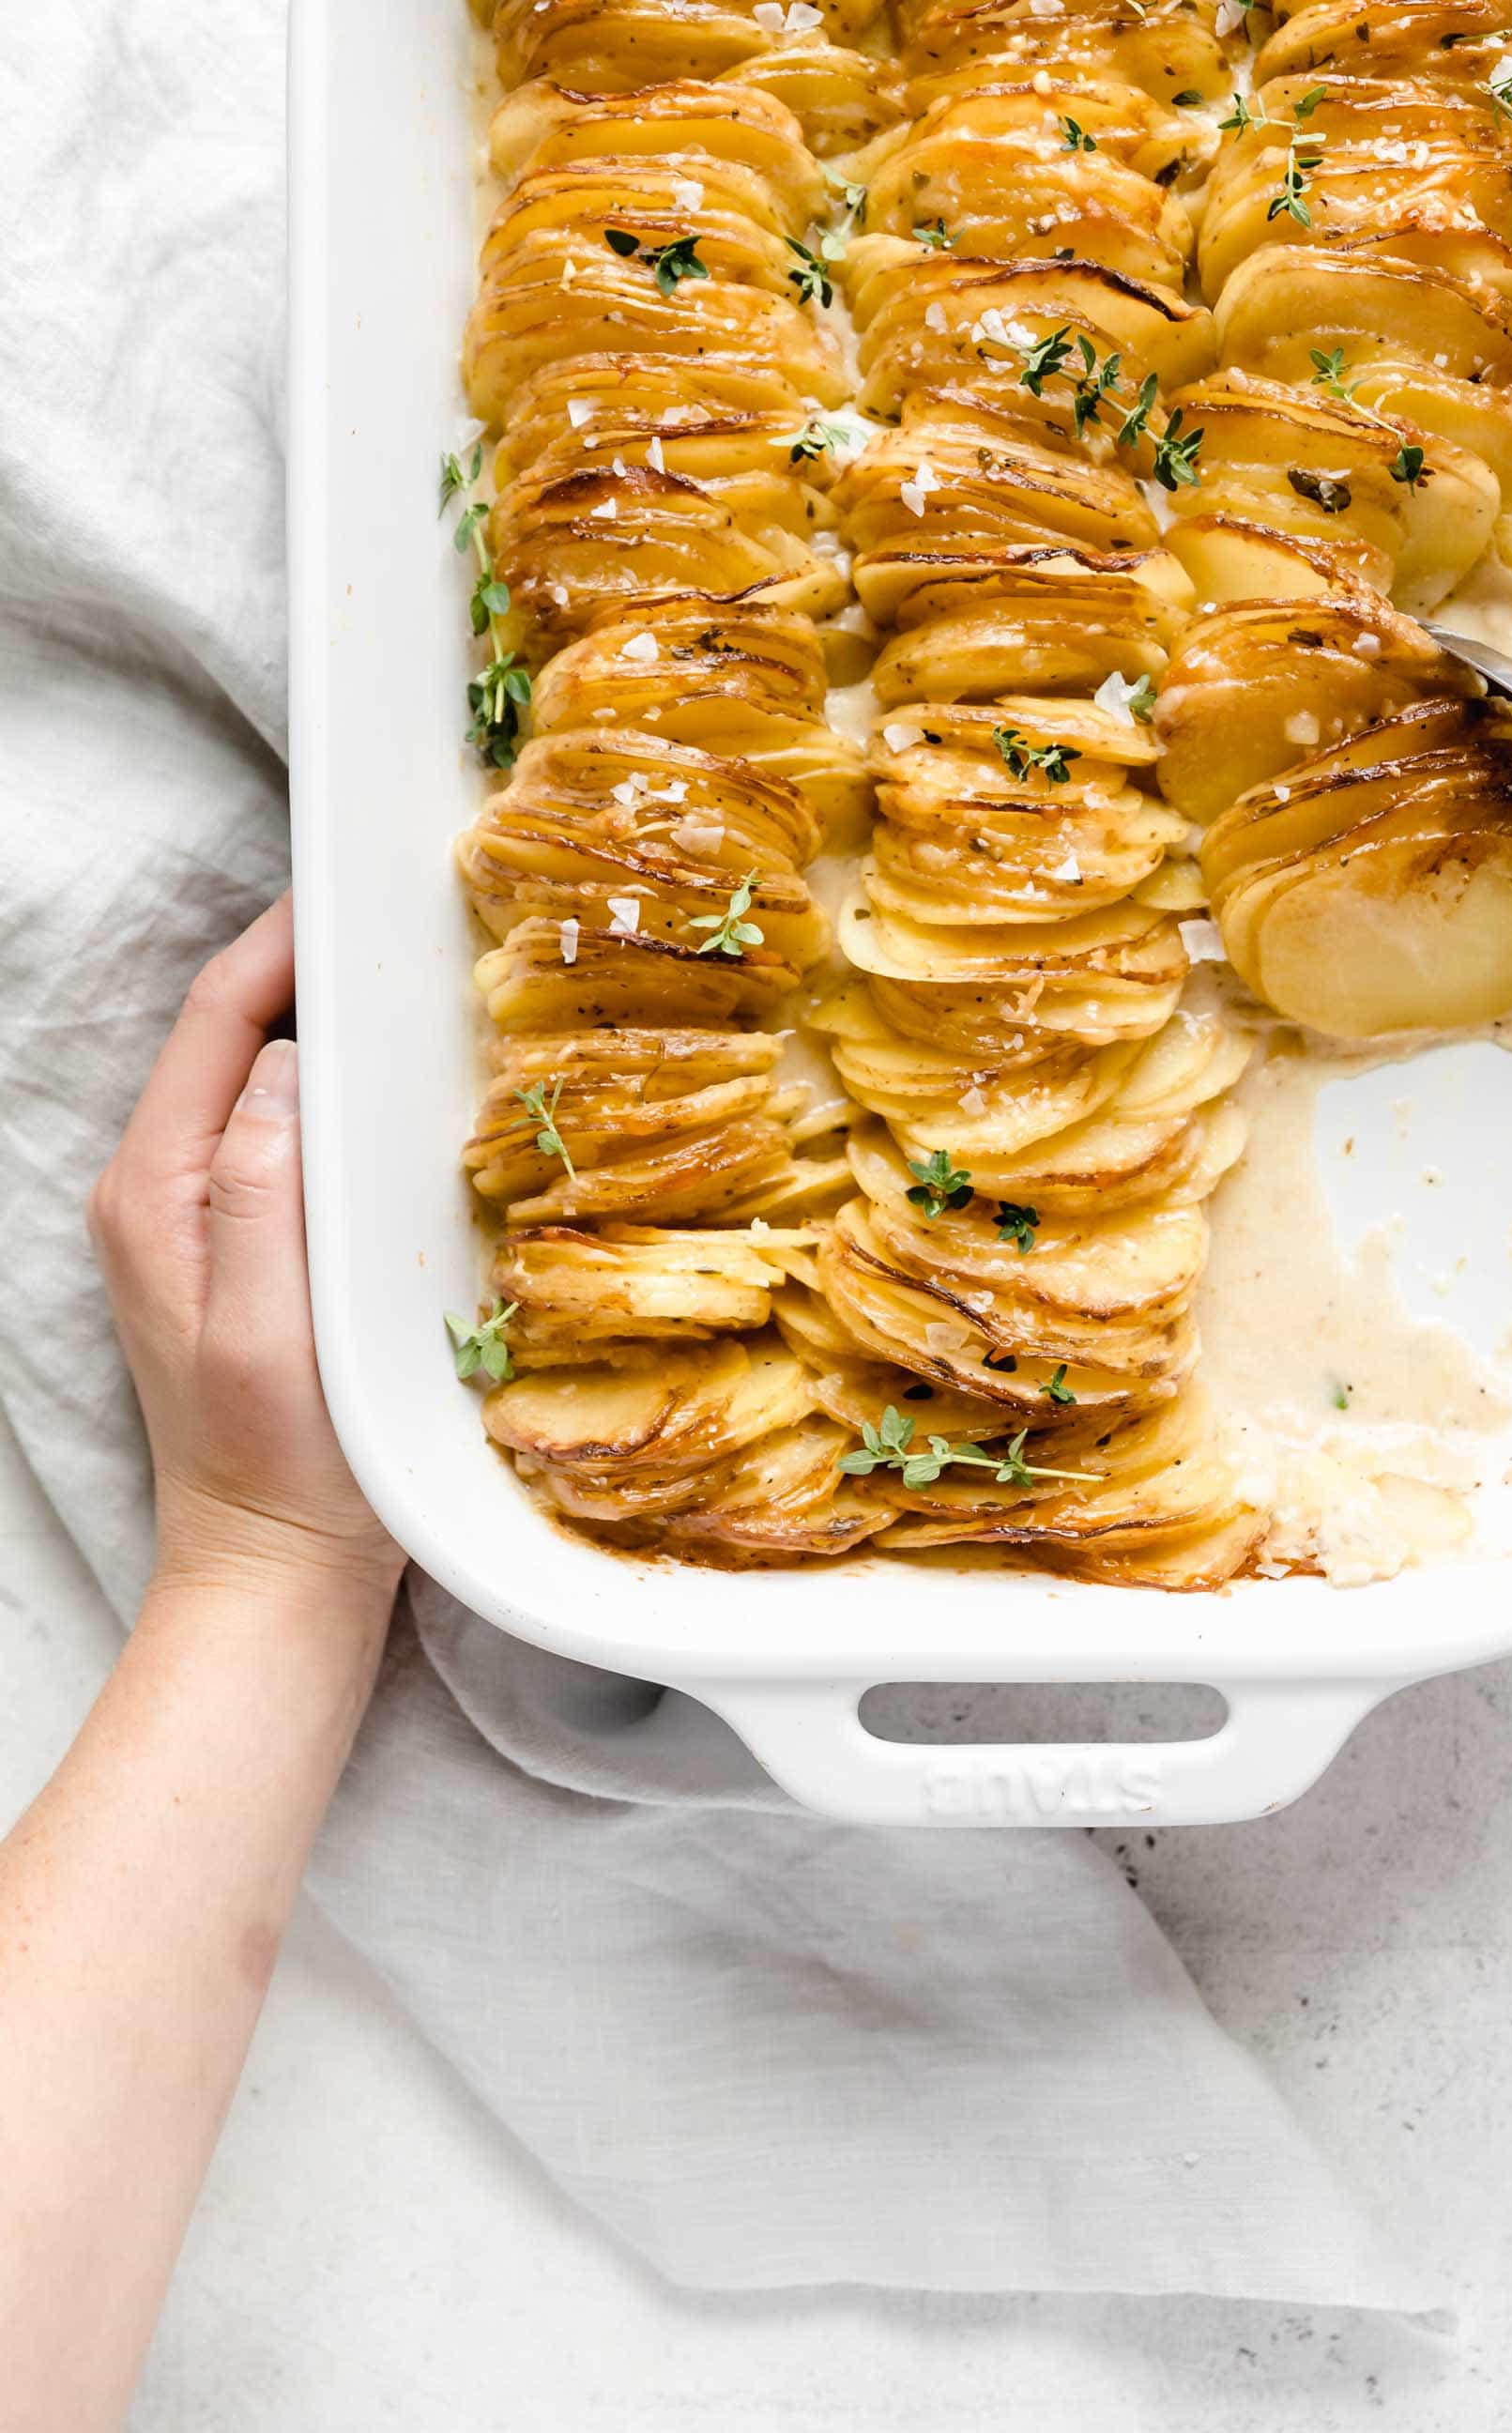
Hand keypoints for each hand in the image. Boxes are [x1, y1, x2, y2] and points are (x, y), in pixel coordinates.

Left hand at [86, 896, 401, 1600]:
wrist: (275, 1573)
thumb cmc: (286, 1469)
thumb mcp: (269, 1331)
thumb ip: (262, 1193)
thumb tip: (287, 1062)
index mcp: (156, 1191)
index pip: (214, 1018)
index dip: (281, 938)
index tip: (355, 880)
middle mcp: (161, 1188)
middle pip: (231, 1029)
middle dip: (308, 958)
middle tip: (407, 909)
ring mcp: (197, 1214)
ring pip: (258, 1071)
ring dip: (326, 1014)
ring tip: (413, 970)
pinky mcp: (243, 1240)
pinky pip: (280, 1125)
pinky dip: (335, 1081)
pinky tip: (399, 1076)